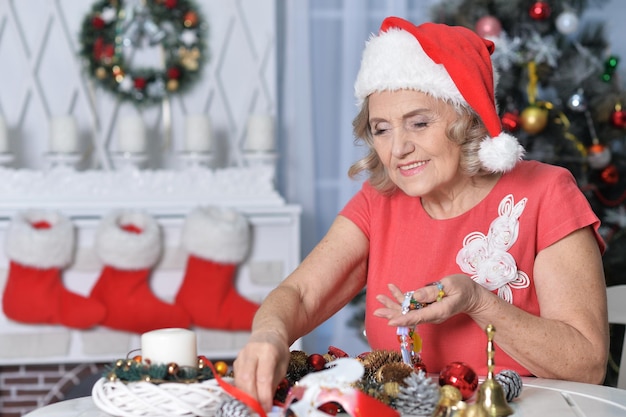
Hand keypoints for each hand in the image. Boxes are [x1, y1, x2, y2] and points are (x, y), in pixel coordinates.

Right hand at [233, 330, 289, 411]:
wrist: (267, 333)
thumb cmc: (278, 350)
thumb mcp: (283, 365)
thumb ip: (274, 383)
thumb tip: (267, 404)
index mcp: (268, 350)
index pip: (263, 376)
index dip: (264, 395)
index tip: (267, 408)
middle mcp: (251, 351)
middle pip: (247, 379)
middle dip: (252, 398)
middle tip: (257, 411)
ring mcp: (241, 356)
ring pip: (239, 380)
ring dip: (244, 397)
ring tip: (252, 409)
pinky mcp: (235, 362)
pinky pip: (236, 380)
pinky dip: (241, 392)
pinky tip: (247, 400)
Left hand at [373, 274, 487, 326]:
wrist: (472, 297)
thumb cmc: (465, 289)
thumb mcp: (451, 285)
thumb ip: (433, 291)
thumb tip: (415, 296)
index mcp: (439, 311)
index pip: (418, 317)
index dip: (403, 319)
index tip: (390, 321)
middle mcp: (432, 315)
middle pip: (409, 316)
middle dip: (392, 313)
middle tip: (376, 311)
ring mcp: (429, 312)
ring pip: (408, 311)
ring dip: (392, 305)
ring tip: (379, 298)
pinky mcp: (427, 308)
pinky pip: (412, 305)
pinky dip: (401, 297)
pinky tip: (391, 290)